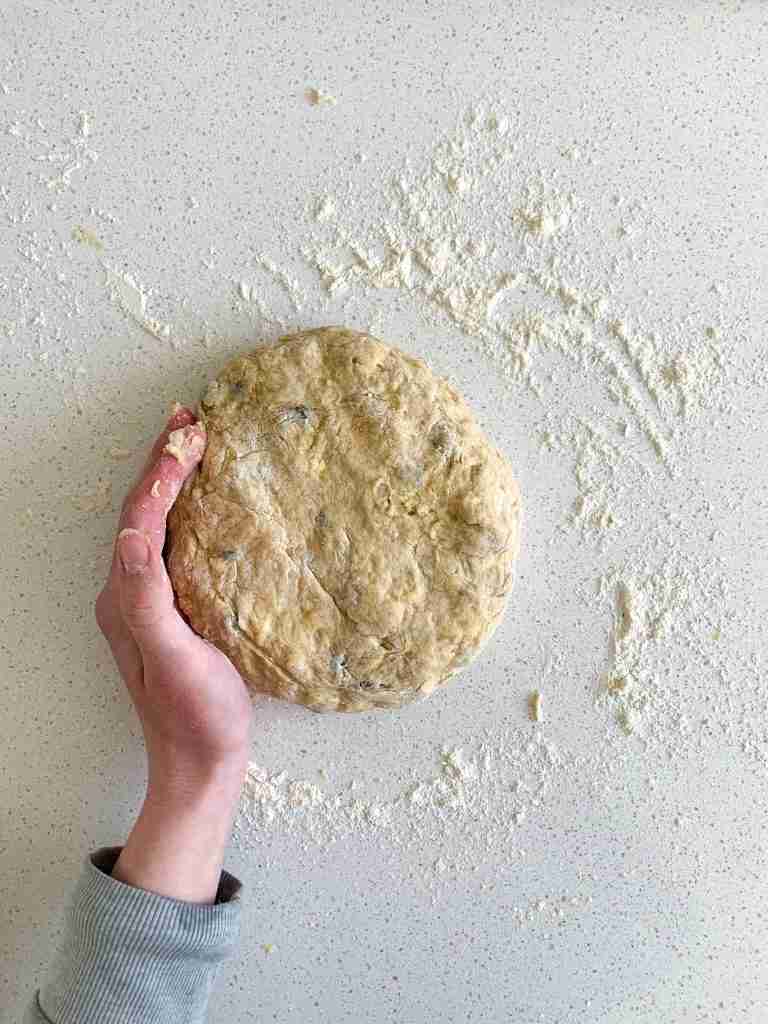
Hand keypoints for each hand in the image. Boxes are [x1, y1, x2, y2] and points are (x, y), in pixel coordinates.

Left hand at [95, 406, 252, 902]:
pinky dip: (186, 511)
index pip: (141, 519)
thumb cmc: (196, 717)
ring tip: (195, 446)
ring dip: (172, 481)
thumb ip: (148, 597)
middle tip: (189, 420)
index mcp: (128, 599)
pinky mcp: (172, 612)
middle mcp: (130, 594)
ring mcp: (149, 603)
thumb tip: (129, 536)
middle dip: (162, 463)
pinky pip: (173, 545)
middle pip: (141, 513)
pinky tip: (207, 504)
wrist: (200, 765)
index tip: (192, 434)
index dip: (164, 473)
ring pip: (156, 525)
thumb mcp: (175, 657)